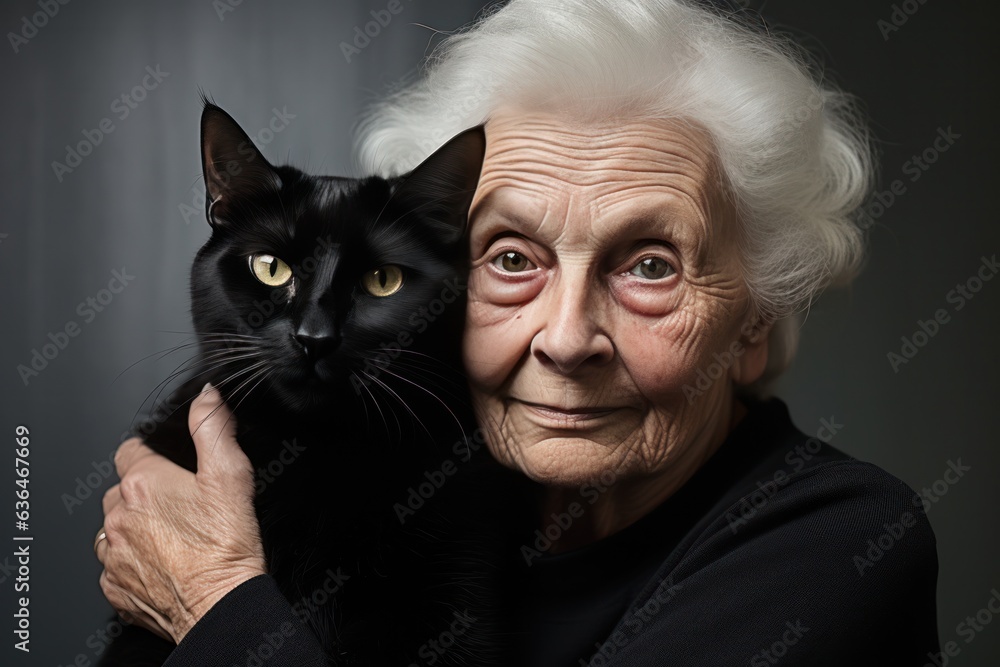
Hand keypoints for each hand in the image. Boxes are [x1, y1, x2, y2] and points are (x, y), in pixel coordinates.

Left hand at [96, 383, 265, 642]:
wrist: (219, 606)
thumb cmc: (225, 545)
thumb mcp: (230, 475)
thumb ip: (214, 428)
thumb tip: (207, 396)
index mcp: (143, 484)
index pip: (129, 451)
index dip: (150, 453)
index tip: (165, 463)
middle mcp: (119, 517)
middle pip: (121, 492)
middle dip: (143, 494)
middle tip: (180, 506)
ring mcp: (113, 555)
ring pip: (115, 530)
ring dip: (136, 529)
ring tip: (173, 538)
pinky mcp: (115, 588)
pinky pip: (117, 567)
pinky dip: (135, 564)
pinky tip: (166, 566)